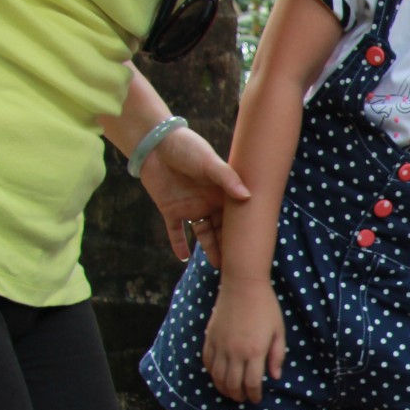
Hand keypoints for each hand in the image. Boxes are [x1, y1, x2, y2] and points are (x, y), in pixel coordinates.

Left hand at [139, 127, 249, 266]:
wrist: (156, 143)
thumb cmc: (187, 147)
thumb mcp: (209, 162)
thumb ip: (226, 178)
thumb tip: (247, 196)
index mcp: (221, 192)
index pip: (235, 215)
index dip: (243, 230)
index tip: (253, 244)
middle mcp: (208, 202)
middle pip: (221, 228)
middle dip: (229, 245)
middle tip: (238, 263)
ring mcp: (190, 207)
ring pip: (202, 233)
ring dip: (209, 249)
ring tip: (218, 266)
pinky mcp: (170, 210)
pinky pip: (175, 231)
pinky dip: (178, 244)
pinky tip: (182, 258)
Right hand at [202, 276, 284, 403]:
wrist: (243, 285)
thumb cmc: (265, 307)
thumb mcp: (279, 331)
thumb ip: (277, 355)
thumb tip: (275, 377)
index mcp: (254, 351)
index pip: (252, 383)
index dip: (254, 395)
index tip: (256, 399)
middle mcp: (235, 351)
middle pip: (232, 384)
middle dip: (238, 396)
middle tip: (243, 399)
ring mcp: (220, 345)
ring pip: (217, 376)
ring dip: (224, 388)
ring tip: (231, 393)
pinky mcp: (210, 338)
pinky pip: (207, 362)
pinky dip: (211, 373)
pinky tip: (218, 377)